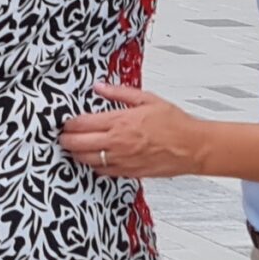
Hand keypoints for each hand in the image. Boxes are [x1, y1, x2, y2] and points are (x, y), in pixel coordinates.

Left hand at [60, 81, 210, 179]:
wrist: (194, 147)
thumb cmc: (176, 124)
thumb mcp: (147, 99)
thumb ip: (119, 92)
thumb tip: (100, 87)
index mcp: (119, 122)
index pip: (80, 124)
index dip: (68, 123)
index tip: (66, 122)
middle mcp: (117, 142)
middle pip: (76, 144)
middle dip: (66, 139)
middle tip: (64, 136)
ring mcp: (122, 160)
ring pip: (85, 160)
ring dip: (76, 154)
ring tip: (76, 147)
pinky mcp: (129, 172)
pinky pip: (102, 172)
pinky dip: (94, 166)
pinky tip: (95, 159)